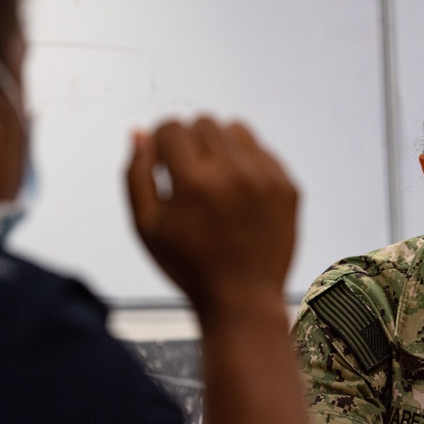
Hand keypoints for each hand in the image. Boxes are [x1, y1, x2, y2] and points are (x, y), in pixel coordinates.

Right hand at [126, 117, 297, 313]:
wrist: (242, 301)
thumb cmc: (189, 267)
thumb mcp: (146, 227)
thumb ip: (136, 175)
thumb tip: (139, 133)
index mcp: (193, 182)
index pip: (171, 128)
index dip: (160, 142)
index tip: (162, 163)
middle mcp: (232, 173)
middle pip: (203, 122)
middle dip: (188, 141)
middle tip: (187, 175)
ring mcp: (265, 179)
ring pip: (235, 129)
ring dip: (219, 145)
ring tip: (213, 179)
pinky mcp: (287, 187)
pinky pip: (262, 151)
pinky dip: (246, 163)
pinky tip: (237, 192)